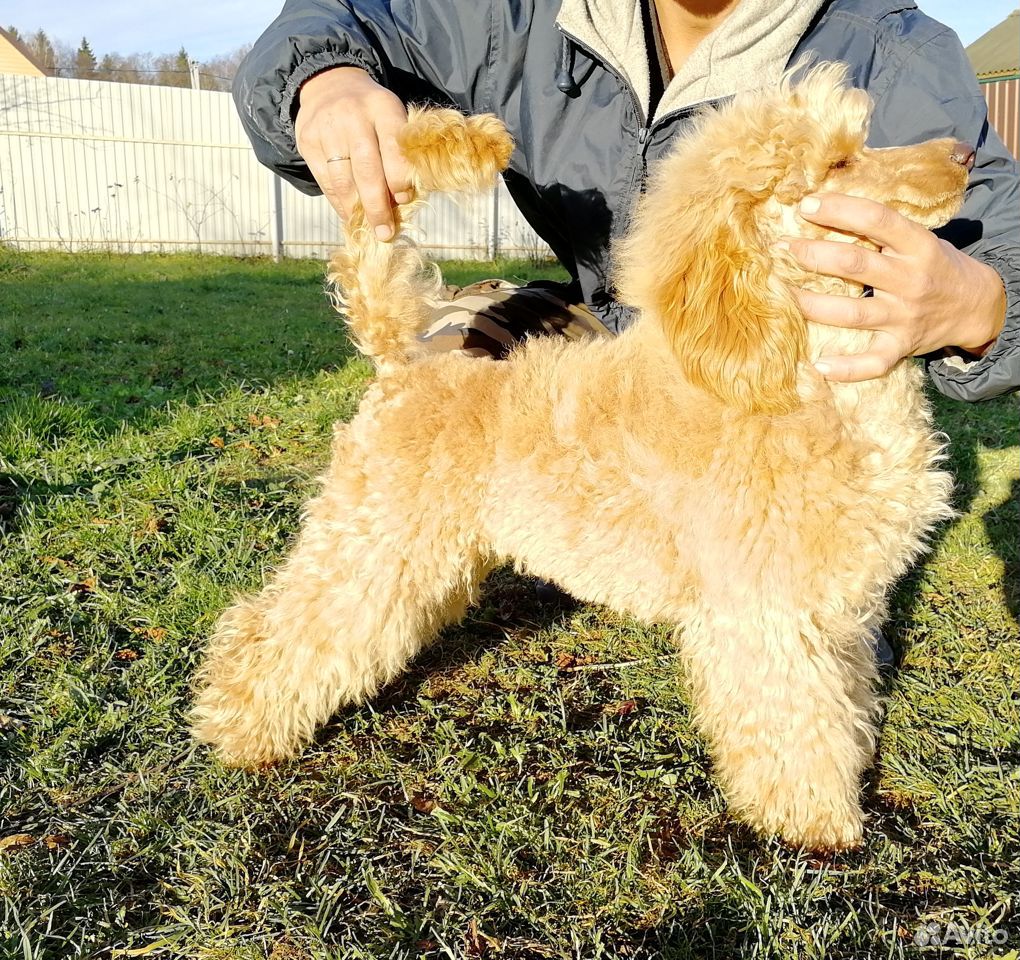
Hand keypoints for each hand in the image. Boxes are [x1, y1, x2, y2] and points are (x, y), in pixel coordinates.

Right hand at [294, 66, 410, 239]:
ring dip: (356, 210)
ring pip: (343, 180)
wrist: (330, 84)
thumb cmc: (372, 114)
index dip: (399, 179)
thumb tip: (400, 205)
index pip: (393, 149)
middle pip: (366, 169)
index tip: (403, 201)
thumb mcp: (391, 119)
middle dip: (377, 206)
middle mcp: (353, 116)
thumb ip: (399, 155)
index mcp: (382, 108)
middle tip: (385, 233)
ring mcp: (326, 128)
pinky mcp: (307, 141)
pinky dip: (339, 203)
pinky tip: (350, 215)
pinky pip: (325, 181)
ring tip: (368, 228)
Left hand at [782, 194, 1006, 381]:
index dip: (839, 210)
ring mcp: (905, 316)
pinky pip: (873, 362)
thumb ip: (881, 230)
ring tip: (782, 294)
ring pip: (852, 313)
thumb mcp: (919, 239)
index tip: (806, 205)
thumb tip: (825, 210)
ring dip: (812, 304)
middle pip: (855, 265)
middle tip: (781, 248)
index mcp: (918, 245)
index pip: (876, 219)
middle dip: (813, 254)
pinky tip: (819, 365)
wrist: (976, 305)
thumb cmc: (934, 265)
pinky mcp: (902, 346)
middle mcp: (911, 280)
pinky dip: (847, 368)